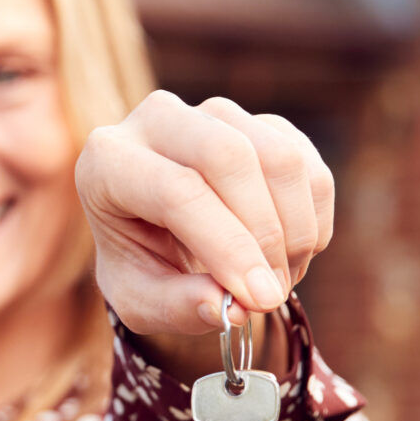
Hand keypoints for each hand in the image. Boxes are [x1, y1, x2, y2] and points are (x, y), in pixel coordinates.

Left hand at [75, 93, 334, 341]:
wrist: (157, 234)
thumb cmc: (141, 264)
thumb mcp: (140, 300)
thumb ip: (177, 306)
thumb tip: (231, 307)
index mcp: (107, 161)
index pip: (177, 190)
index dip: (226, 246)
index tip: (259, 298)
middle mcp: (156, 119)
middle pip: (229, 155)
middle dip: (265, 233)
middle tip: (271, 293)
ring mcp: (213, 113)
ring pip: (278, 157)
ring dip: (294, 230)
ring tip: (278, 279)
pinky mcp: (259, 121)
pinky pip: (306, 164)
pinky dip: (312, 219)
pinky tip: (290, 254)